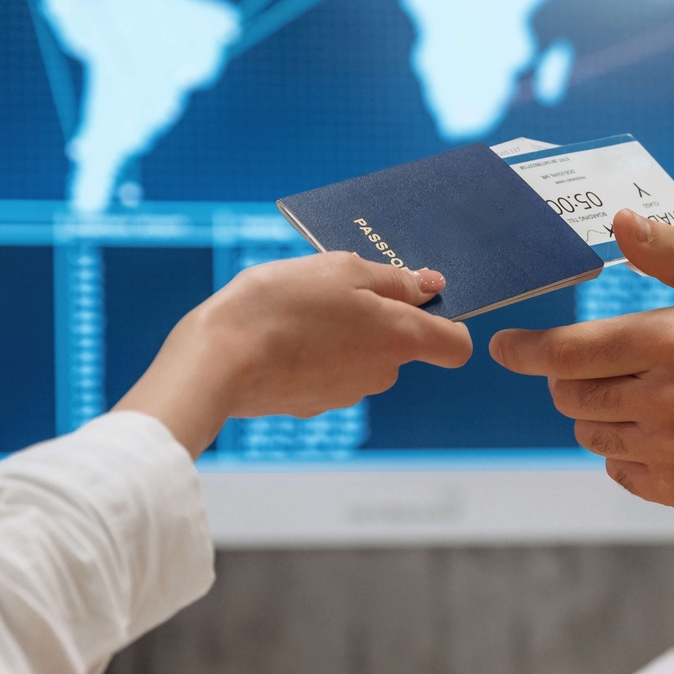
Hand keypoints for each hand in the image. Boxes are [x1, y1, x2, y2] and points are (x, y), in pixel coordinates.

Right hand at [114, 252, 472, 455]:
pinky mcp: (311, 402)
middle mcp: (381, 374)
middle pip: (400, 344)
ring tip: (299, 306)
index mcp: (400, 339)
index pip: (455, 345)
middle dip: (378, 316)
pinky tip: (281, 332)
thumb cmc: (281, 306)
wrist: (218, 361)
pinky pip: (326, 370)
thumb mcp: (341, 270)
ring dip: (342, 331)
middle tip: (336, 287)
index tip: (417, 298)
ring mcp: (346, 393)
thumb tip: (432, 287)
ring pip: (360, 355)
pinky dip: (312, 351)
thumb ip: (394, 279)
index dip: (446, 320)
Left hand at [490, 209, 673, 528]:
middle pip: (568, 395)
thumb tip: (618, 220)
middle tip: (603, 363)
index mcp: (670, 344)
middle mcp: (665, 402)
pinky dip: (626, 449)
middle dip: (571, 377)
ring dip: (599, 412)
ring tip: (645, 394)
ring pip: (588, 433)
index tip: (504, 346)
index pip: (567, 353)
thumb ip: (669, 251)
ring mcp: (669, 452)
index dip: (525, 350)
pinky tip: (663, 430)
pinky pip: (616, 468)